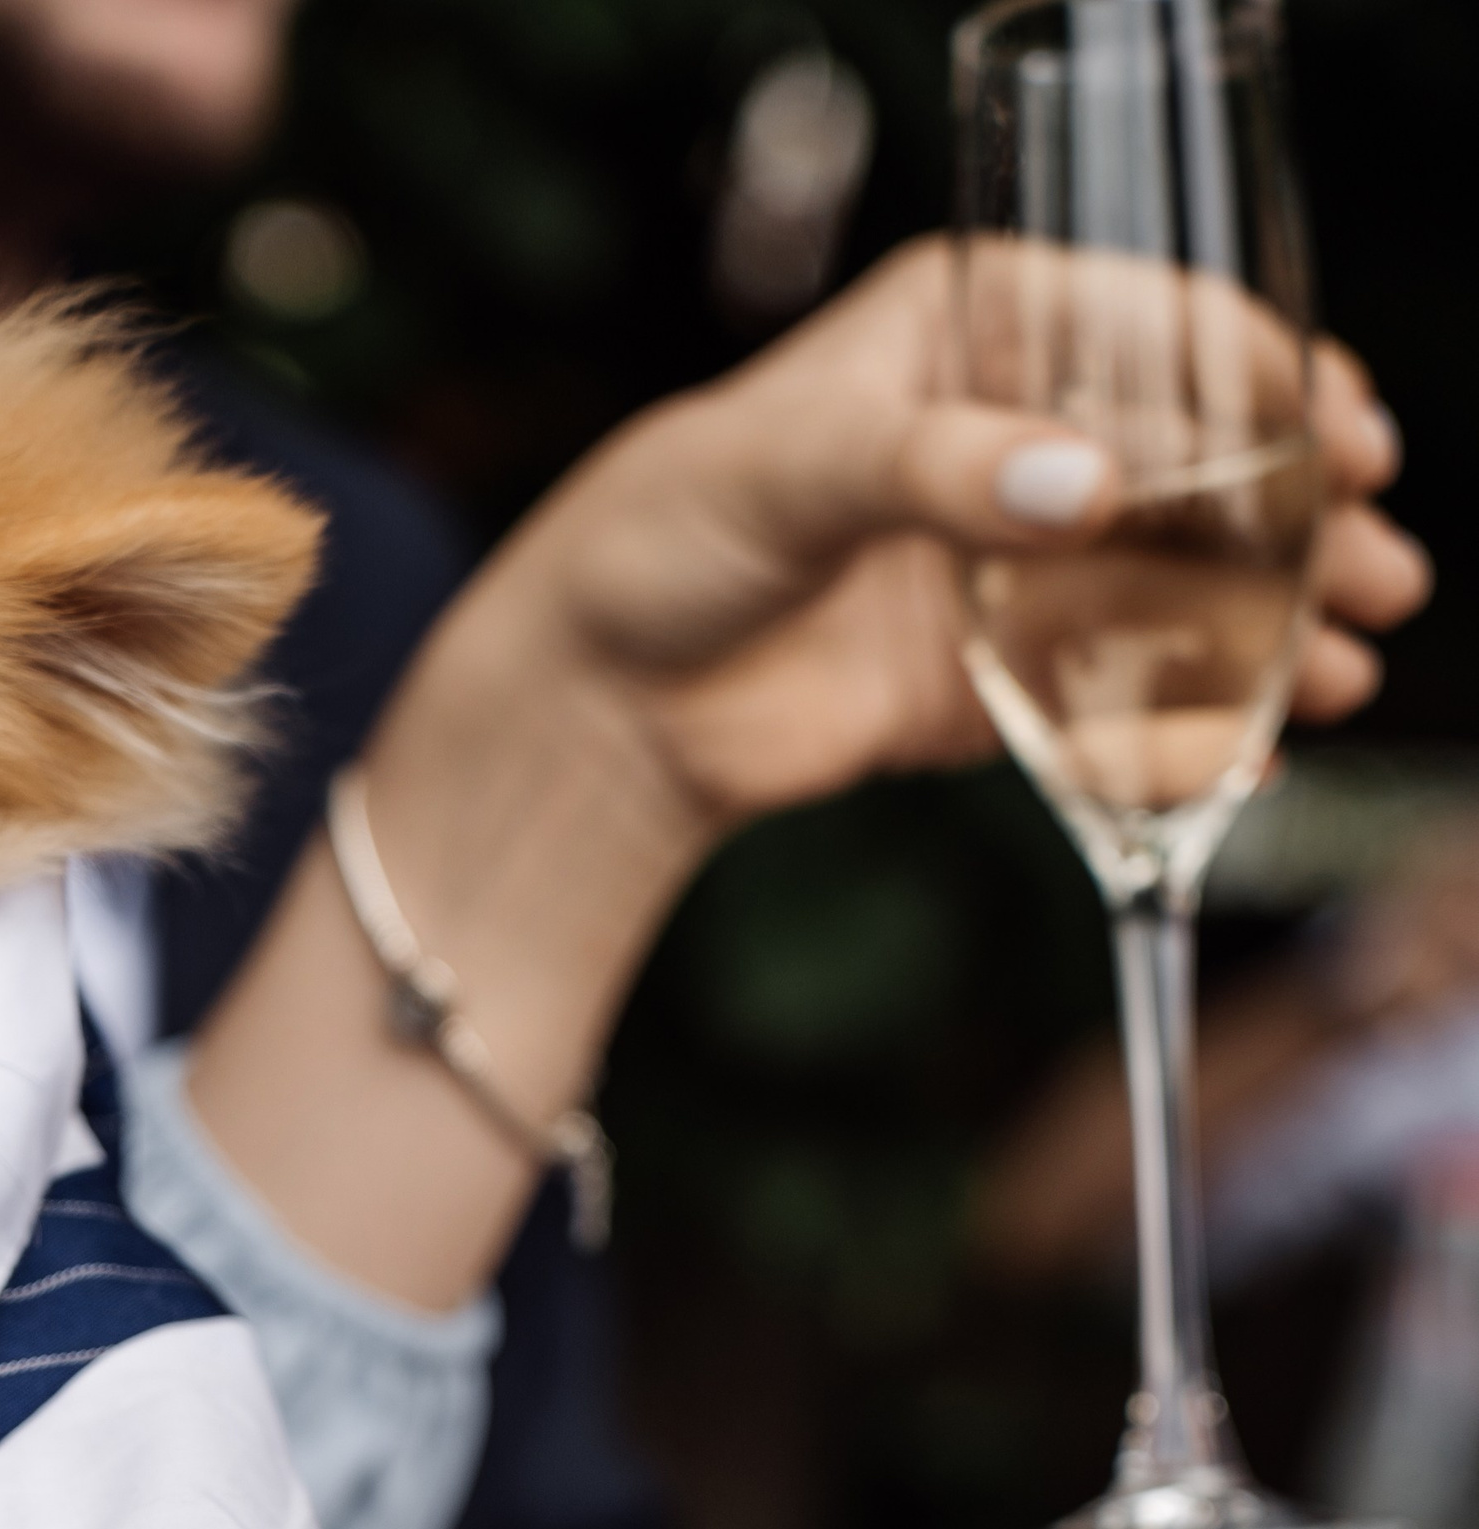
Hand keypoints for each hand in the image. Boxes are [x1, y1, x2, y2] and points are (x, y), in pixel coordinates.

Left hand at [497, 238, 1430, 835]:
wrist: (593, 709)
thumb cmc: (663, 542)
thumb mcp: (795, 472)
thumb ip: (939, 472)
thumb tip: (1085, 488)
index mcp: (969, 332)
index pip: (1155, 331)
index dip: (1267, 383)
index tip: (1347, 439)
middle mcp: (1004, 440)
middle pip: (1194, 464)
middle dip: (1301, 518)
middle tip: (1381, 570)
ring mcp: (1003, 567)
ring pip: (1172, 585)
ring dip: (1272, 627)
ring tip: (1351, 669)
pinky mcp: (986, 685)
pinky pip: (1109, 697)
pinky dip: (1187, 725)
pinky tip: (1257, 751)